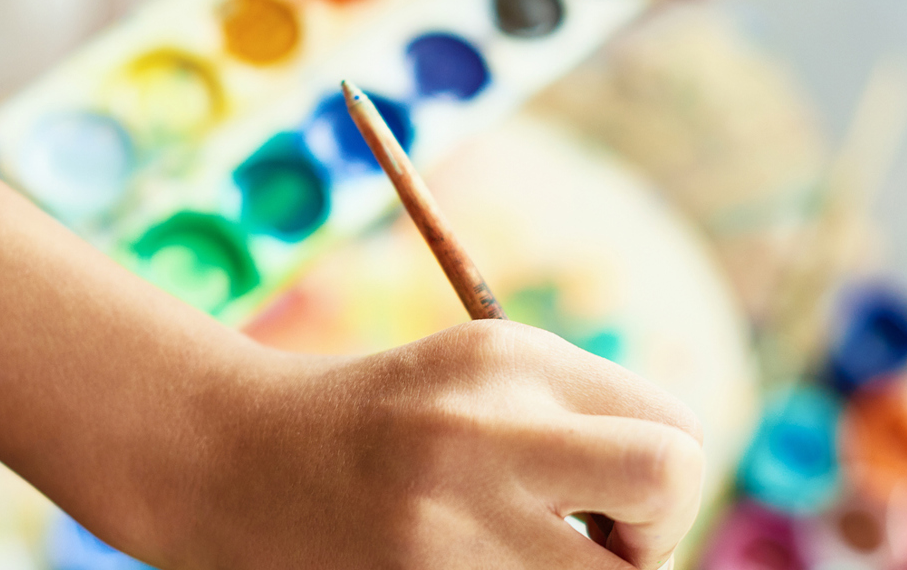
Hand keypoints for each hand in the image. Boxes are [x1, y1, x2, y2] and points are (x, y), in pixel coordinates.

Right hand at [78, 320, 705, 568]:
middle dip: (658, 536)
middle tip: (598, 551)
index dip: (663, 488)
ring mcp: (450, 518)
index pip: (675, 431)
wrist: (227, 462)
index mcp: (509, 357)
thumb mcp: (476, 382)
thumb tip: (680, 498)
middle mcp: (484, 426)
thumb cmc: (374, 427)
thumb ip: (576, 421)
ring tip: (521, 562)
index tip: (602, 511)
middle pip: (670, 478)